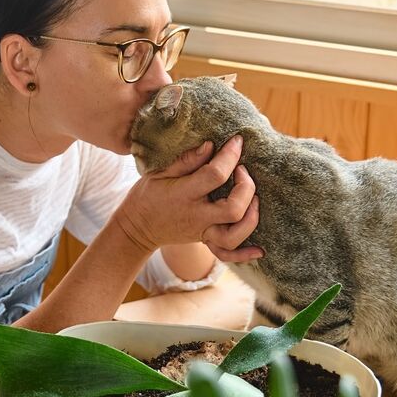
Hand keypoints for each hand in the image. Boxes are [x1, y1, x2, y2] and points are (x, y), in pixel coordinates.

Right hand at [114, 135, 262, 261]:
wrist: (137, 227)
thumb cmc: (148, 195)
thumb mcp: (160, 172)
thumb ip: (187, 161)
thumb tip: (211, 146)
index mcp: (184, 194)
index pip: (215, 176)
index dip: (230, 156)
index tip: (237, 141)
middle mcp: (196, 216)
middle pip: (233, 210)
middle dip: (246, 188)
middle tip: (242, 170)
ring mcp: (202, 232)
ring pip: (234, 236)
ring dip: (251, 218)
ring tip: (253, 199)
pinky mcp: (205, 242)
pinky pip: (227, 255)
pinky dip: (244, 254)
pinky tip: (259, 249)